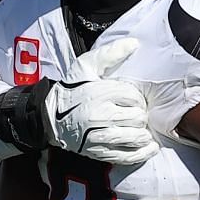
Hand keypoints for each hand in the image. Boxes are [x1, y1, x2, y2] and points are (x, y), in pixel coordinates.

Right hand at [43, 38, 155, 164]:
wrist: (50, 116)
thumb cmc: (72, 89)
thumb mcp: (86, 66)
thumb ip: (110, 53)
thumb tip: (134, 44)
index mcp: (100, 93)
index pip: (134, 97)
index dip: (138, 98)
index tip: (134, 100)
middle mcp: (100, 116)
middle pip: (138, 117)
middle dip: (141, 115)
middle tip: (136, 114)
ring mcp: (99, 136)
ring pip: (135, 136)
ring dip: (143, 133)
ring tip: (141, 130)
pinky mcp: (98, 152)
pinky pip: (127, 155)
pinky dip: (142, 152)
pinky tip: (149, 147)